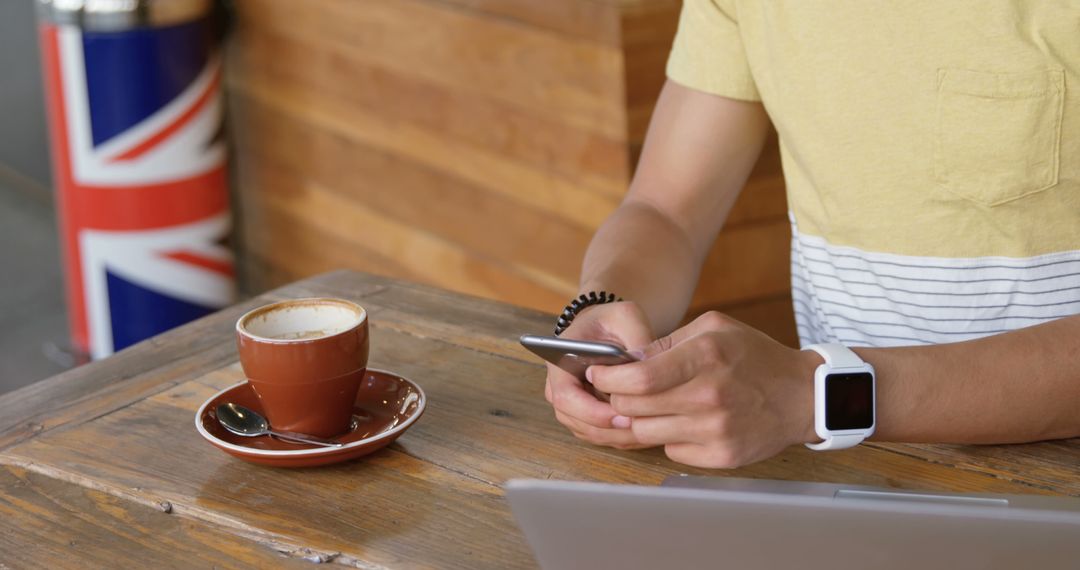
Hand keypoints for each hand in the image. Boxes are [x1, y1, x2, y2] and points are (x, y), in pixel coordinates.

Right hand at [544, 301, 655, 448]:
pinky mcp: (583, 416)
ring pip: (589, 433)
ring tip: (649, 430)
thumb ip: (637, 337)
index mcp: (559, 361)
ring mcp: (569, 404)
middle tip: (643, 427)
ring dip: (617, 437)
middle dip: (610, 430)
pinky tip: (645, 431)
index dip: (592, 413)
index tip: (623, 416)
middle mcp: (558, 387)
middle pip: (577, 422)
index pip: (565, 397)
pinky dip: (620, 438)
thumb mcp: (625, 316)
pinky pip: (599, 436)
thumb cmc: (611, 321)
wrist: (604, 328)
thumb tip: (645, 364)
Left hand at [588, 312, 818, 467]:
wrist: (803, 396)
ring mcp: (716, 430)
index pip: (638, 379)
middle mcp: (709, 396)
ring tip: (653, 406)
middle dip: (618, 398)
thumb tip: (626, 360)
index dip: (608, 379)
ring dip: (640, 419)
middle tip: (621, 391)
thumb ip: (668, 343)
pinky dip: (669, 438)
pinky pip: (671, 451)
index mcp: (705, 357)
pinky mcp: (722, 456)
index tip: (597, 375)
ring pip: (646, 433)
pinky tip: (685, 422)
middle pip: (634, 408)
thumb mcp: (714, 328)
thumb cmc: (755, 357)